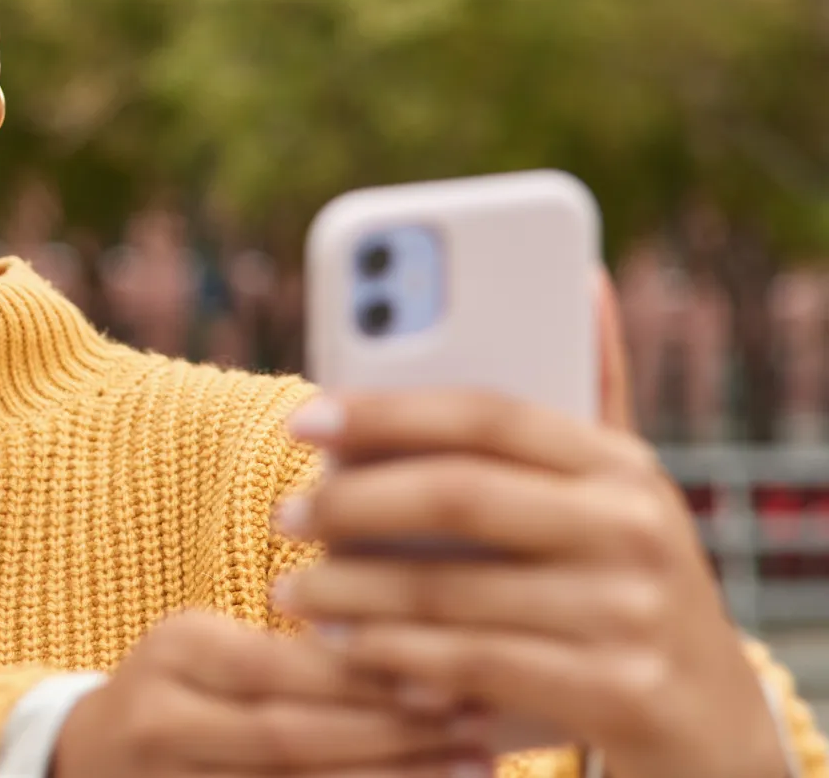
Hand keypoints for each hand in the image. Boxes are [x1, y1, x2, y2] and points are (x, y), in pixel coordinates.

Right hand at [50, 609, 489, 777]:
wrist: (87, 756)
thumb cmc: (178, 688)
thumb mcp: (209, 644)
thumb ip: (287, 651)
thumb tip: (414, 637)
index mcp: (177, 653)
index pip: (280, 668)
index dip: (365, 678)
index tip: (449, 674)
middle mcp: (163, 721)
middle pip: (288, 736)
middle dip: (392, 734)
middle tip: (477, 727)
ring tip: (472, 766)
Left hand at [270, 280, 787, 777]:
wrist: (714, 725)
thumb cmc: (628, 584)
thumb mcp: (615, 493)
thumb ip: (587, 391)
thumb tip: (579, 273)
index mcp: (620, 463)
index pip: (487, 413)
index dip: (385, 409)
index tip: (301, 418)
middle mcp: (635, 529)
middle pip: (459, 495)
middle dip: (353, 502)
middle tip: (284, 515)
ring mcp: (632, 613)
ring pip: (452, 592)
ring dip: (354, 592)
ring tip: (294, 590)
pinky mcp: (621, 693)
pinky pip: (474, 667)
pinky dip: (397, 659)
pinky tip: (348, 650)